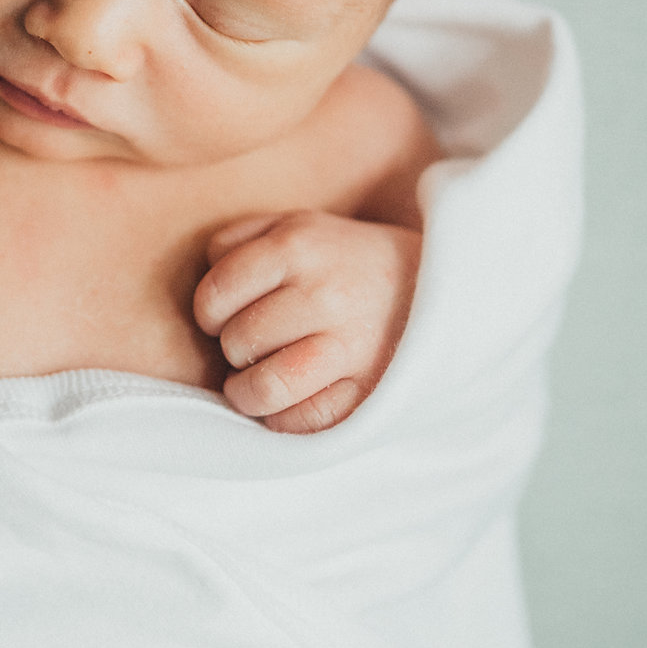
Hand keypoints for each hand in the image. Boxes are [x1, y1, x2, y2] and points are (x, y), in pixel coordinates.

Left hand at [192, 211, 421, 433]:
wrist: (441, 286)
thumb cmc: (348, 260)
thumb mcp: (300, 225)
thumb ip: (244, 238)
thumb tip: (206, 276)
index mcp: (298, 245)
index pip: (216, 294)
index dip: (209, 311)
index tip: (224, 315)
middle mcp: (323, 294)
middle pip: (237, 342)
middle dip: (234, 348)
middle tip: (254, 344)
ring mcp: (350, 347)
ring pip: (263, 389)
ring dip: (248, 393)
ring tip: (254, 382)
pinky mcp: (369, 392)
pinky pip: (299, 422)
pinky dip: (284, 418)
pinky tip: (291, 399)